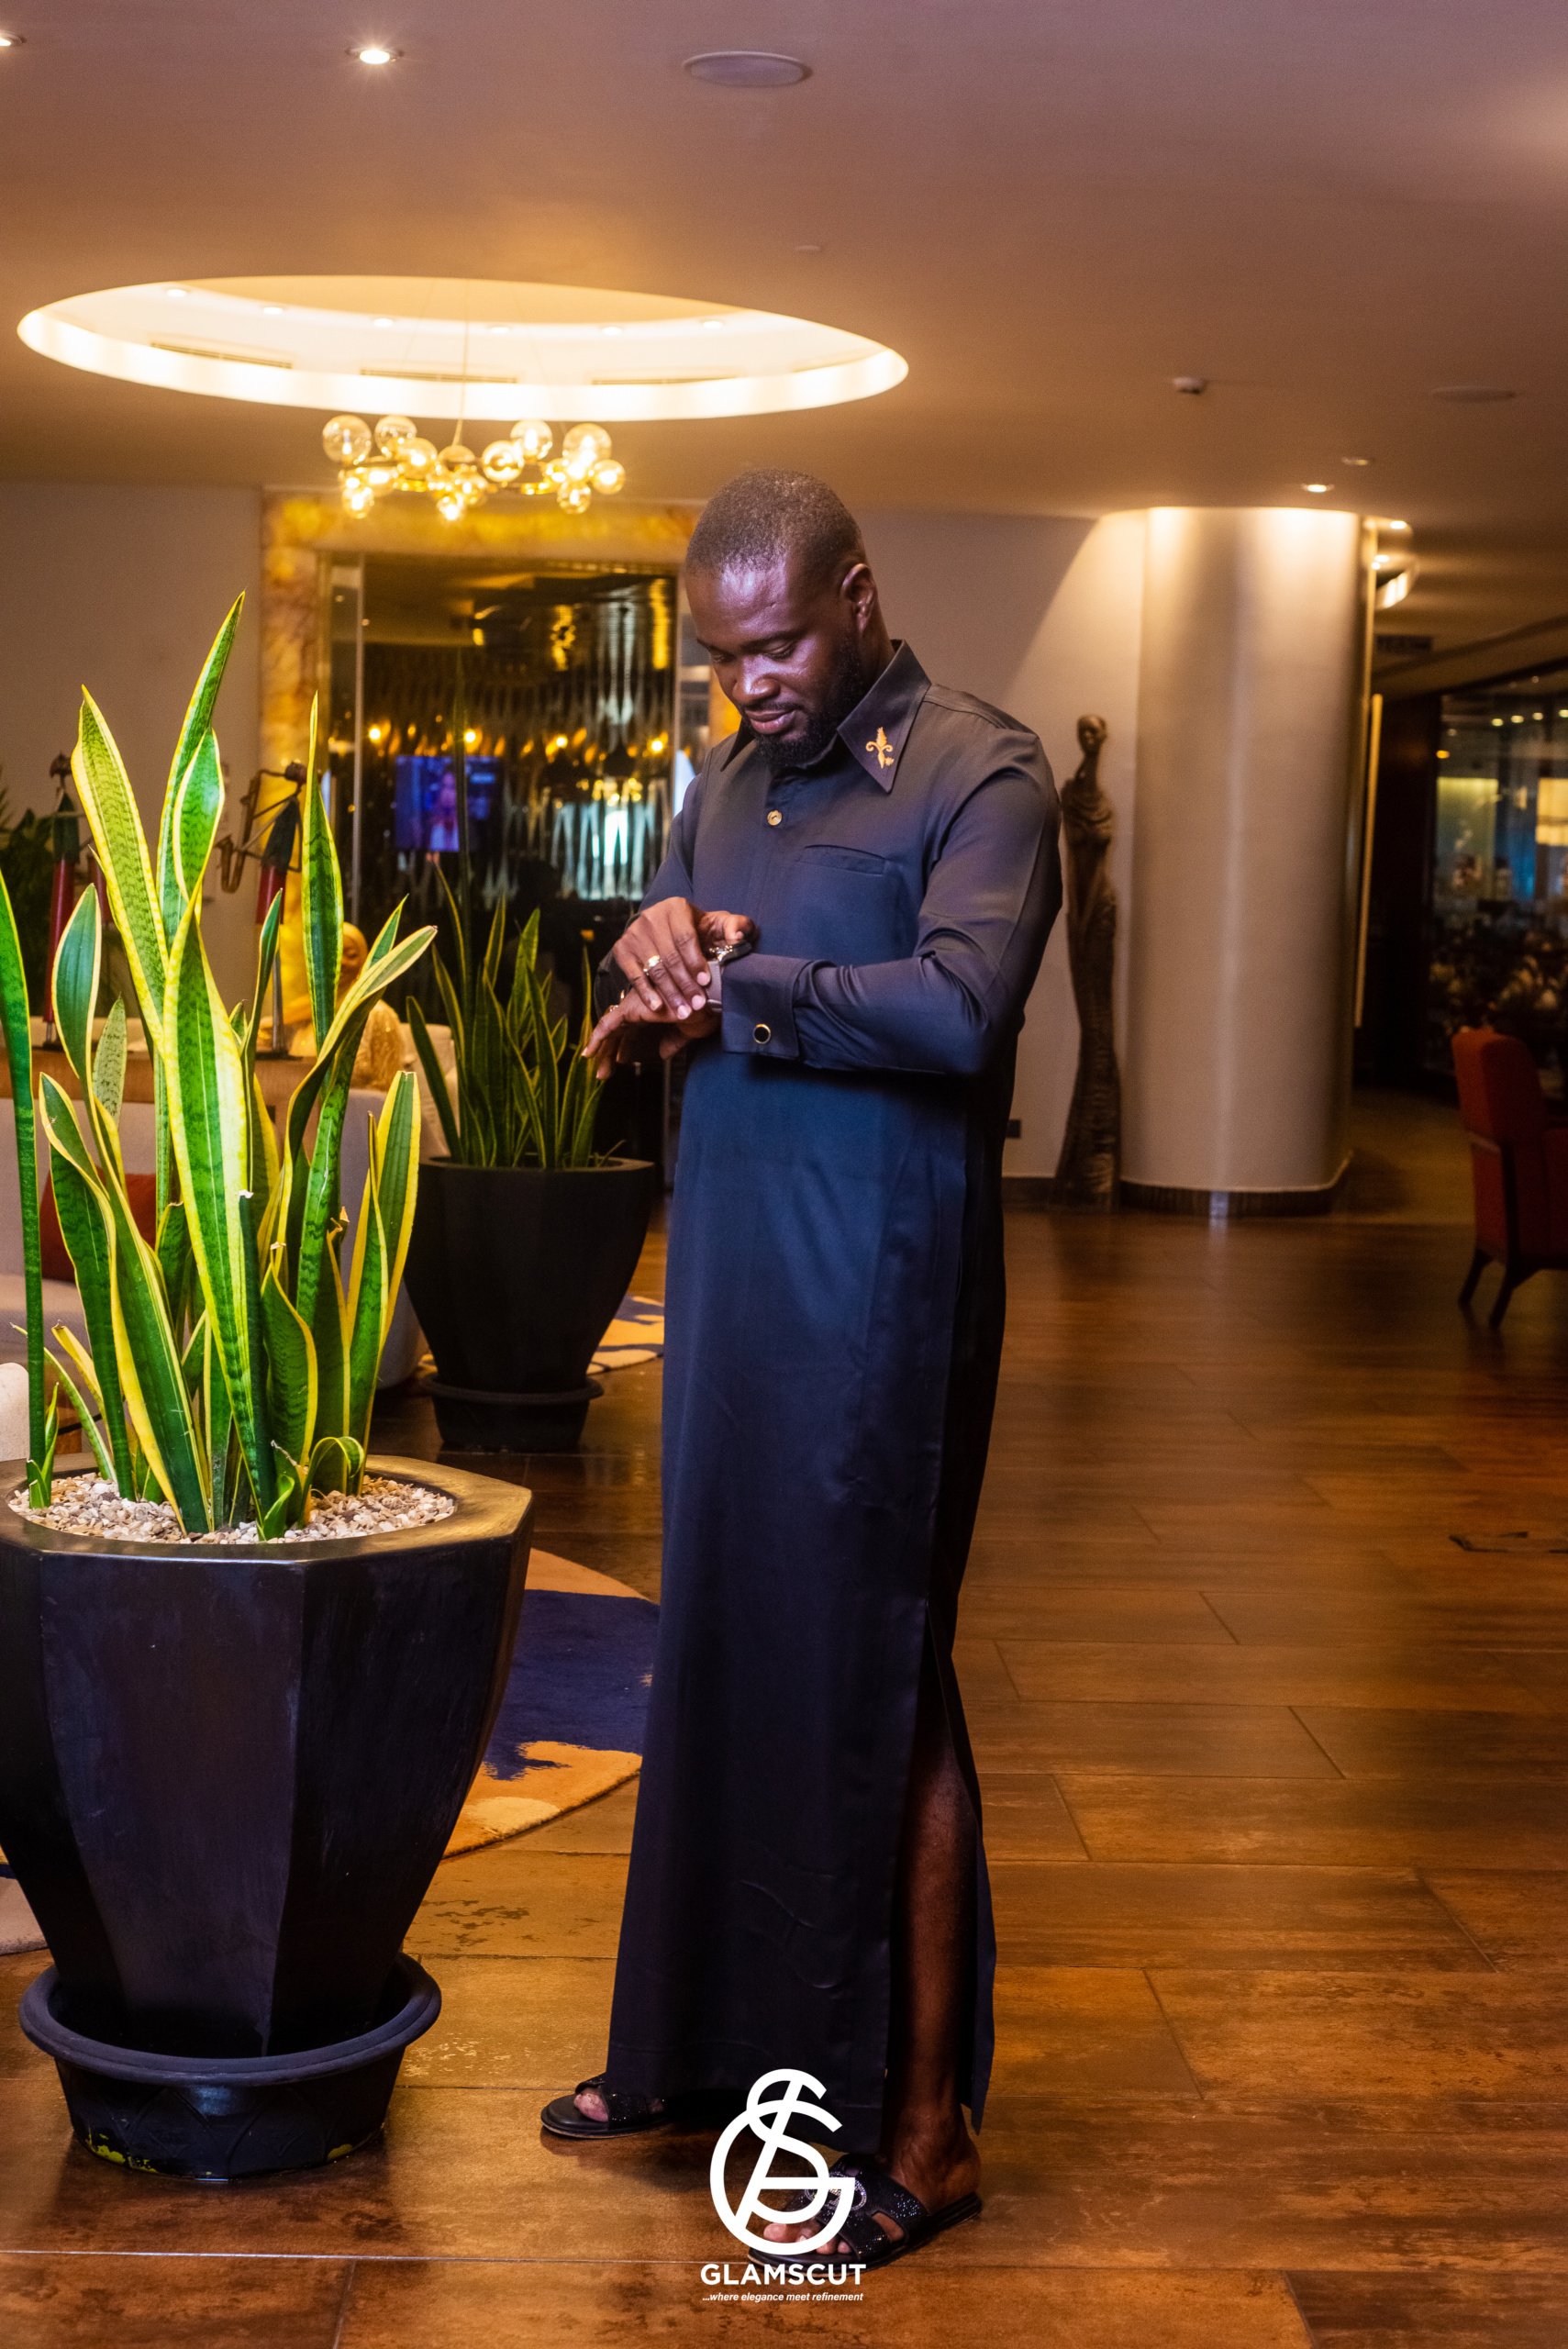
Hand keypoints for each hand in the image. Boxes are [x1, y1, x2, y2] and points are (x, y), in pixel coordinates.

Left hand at [582, 990, 720, 1080]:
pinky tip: (590, 1053)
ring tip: (599, 1071)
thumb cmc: (704, 1010)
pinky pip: (607, 1024)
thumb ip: (673, 1041)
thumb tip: (663, 1053)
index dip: (625, 1046)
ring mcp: (634, 1006)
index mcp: (652, 1010)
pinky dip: (597, 1038)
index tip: (620, 1060)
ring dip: (603, 1051)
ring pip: (610, 1031)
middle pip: (619, 1032)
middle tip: (604, 1072)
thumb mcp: (688, 1030)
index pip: (631, 1031)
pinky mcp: (630, 1008)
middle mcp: (640, 1006)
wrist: (707, 999)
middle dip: (611, 1052)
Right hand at [612, 900, 755, 1023]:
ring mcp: (634, 934)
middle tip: (698, 1004)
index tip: (706, 982)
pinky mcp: (622, 949)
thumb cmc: (699, 929)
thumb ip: (737, 926)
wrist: (665, 927)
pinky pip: (634, 975)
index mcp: (675, 907)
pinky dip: (646, 993)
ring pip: (654, 969)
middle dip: (685, 984)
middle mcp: (650, 917)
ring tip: (684, 1012)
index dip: (695, 961)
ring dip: (670, 993)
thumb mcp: (719, 923)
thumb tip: (736, 937)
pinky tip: (658, 1007)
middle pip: (669, 956)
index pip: (684, 938)